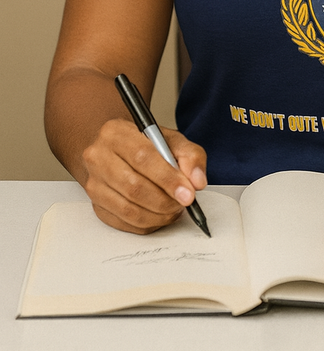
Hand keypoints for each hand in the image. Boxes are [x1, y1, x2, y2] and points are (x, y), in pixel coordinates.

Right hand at [81, 118, 206, 233]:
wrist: (118, 151)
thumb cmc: (145, 144)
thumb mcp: (171, 139)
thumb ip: (190, 155)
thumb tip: (197, 181)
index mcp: (116, 132)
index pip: (142, 157)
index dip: (168, 179)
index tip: (188, 194)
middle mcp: (98, 156)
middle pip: (133, 186)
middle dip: (164, 200)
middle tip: (184, 203)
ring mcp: (94, 183)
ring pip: (127, 209)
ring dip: (157, 215)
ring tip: (174, 209)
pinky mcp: (96, 205)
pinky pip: (124, 223)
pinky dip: (147, 224)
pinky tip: (159, 215)